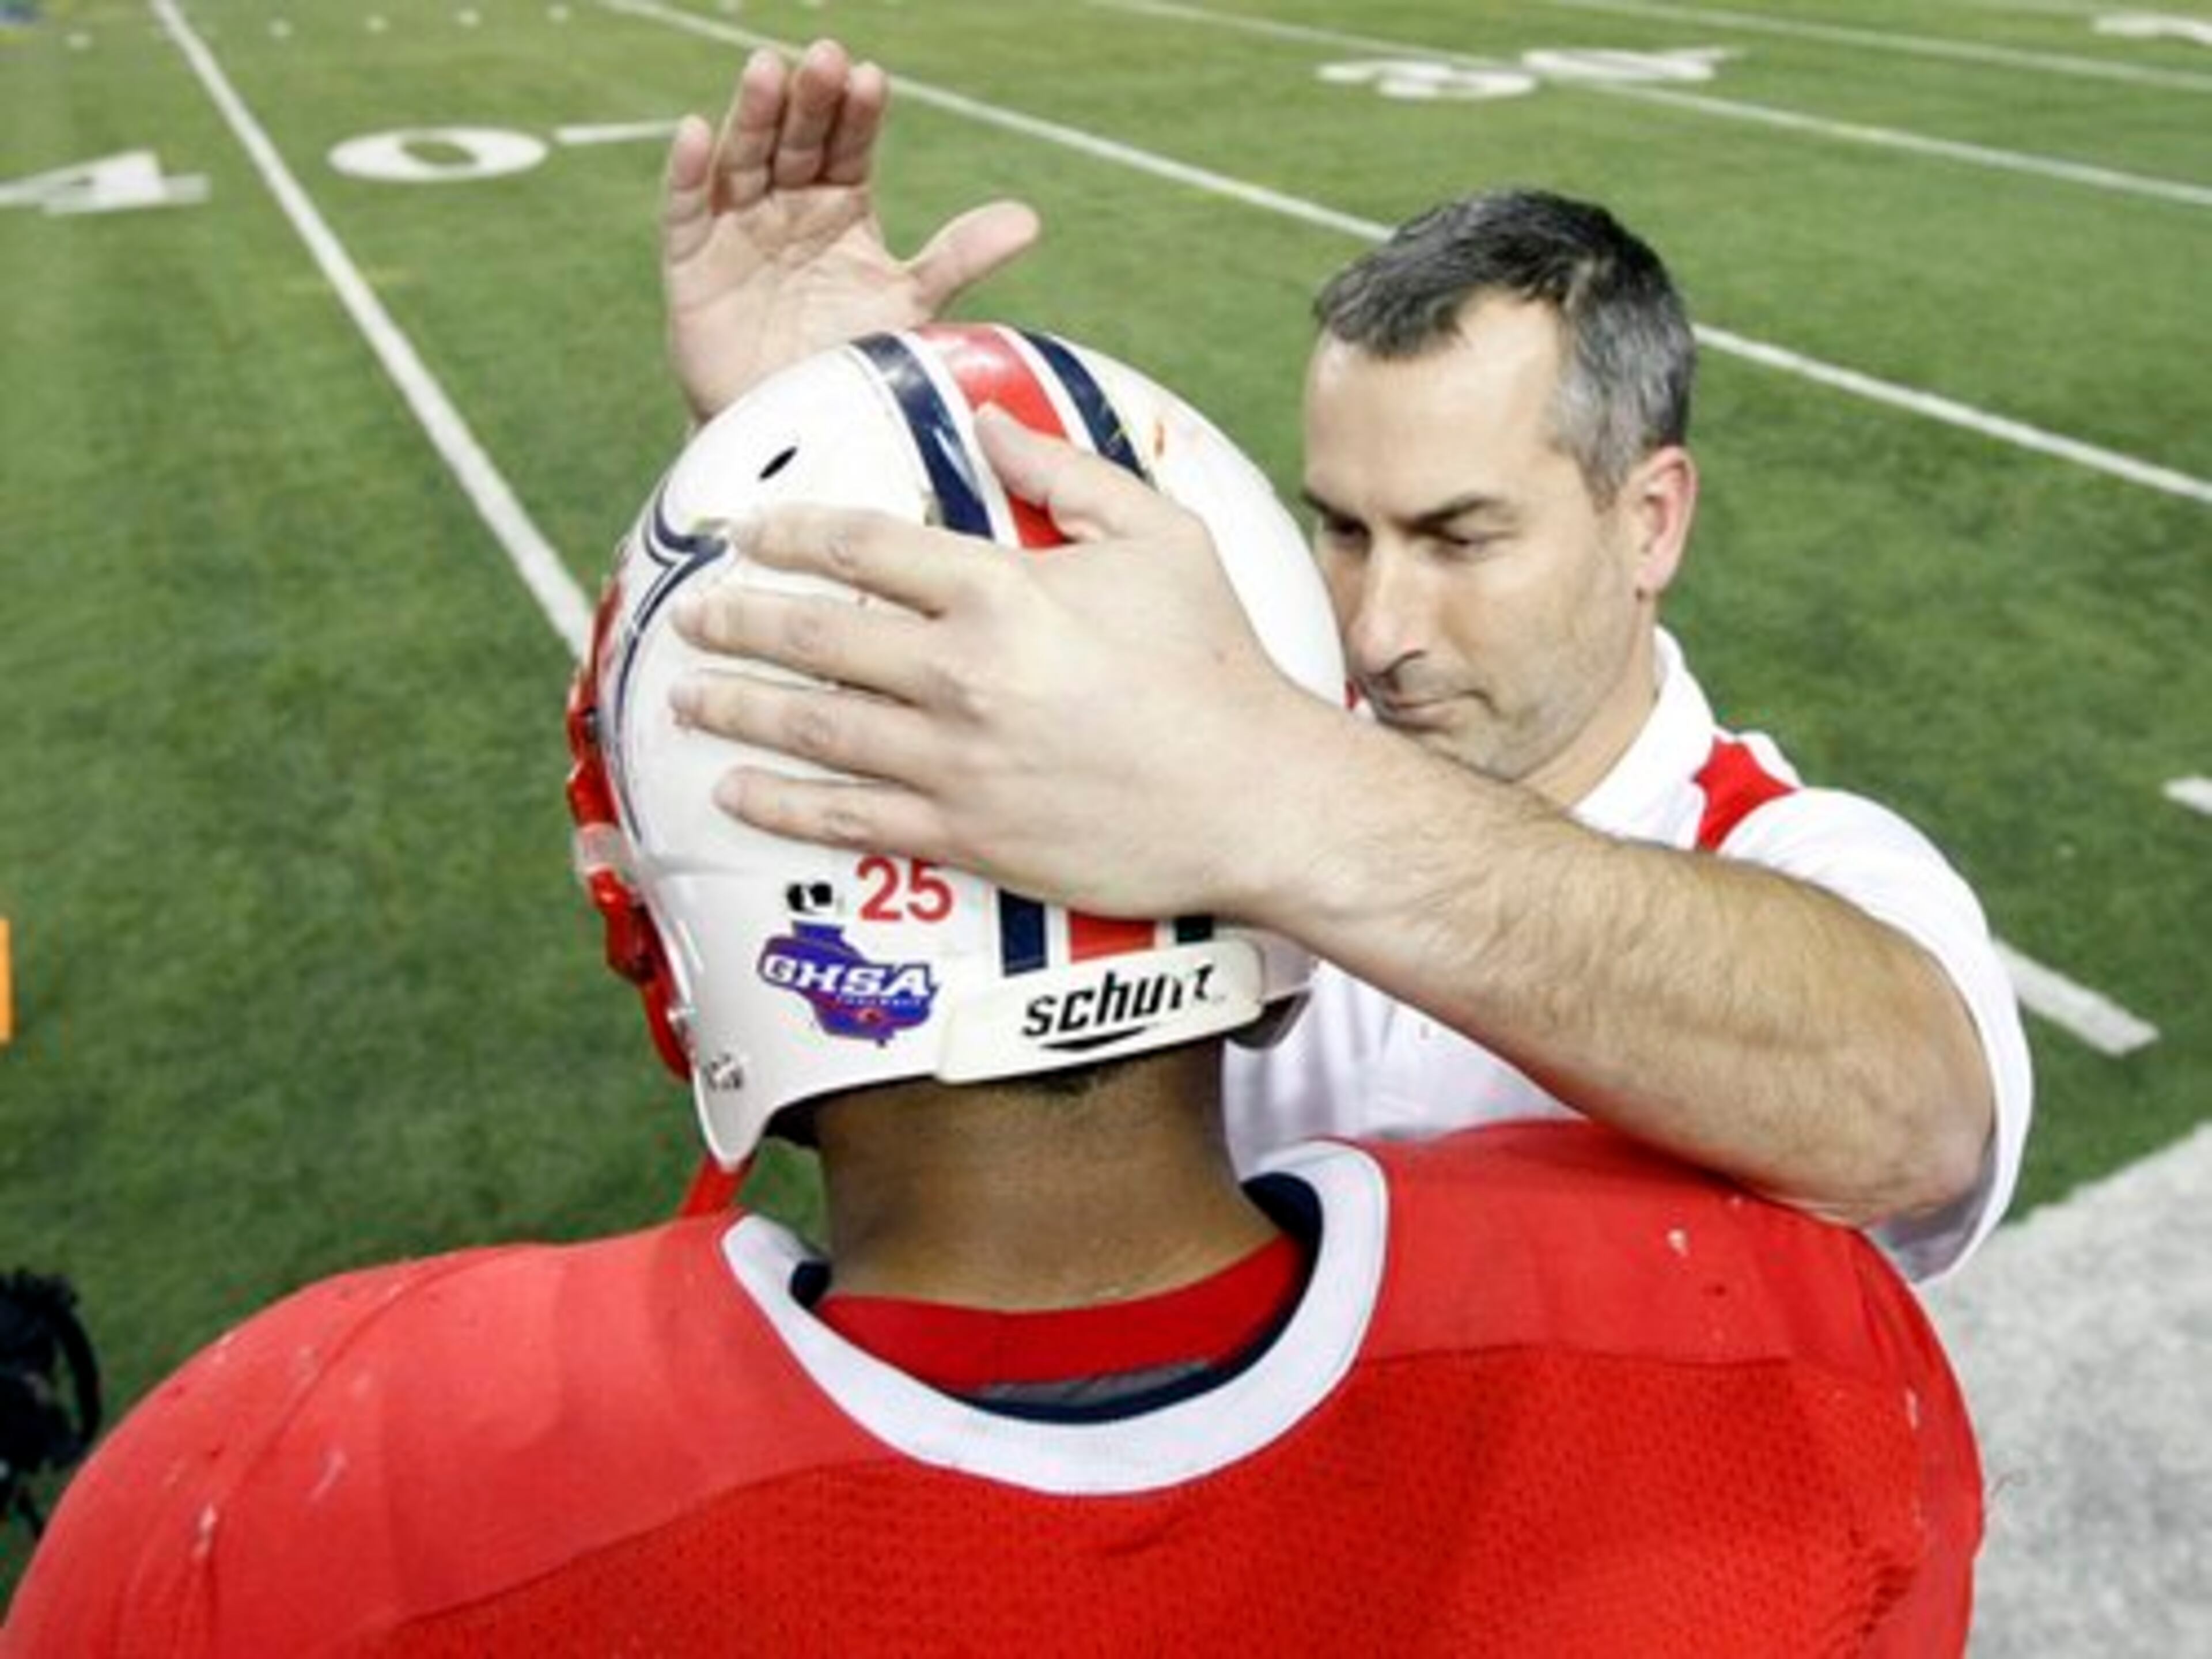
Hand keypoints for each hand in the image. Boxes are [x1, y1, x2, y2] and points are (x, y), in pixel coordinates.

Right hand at [663, 40, 1041, 423]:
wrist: (793, 430)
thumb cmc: (850, 361)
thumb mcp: (909, 305)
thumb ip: (959, 258)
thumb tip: (1029, 220)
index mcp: (841, 205)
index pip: (850, 145)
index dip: (858, 113)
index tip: (871, 79)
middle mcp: (788, 203)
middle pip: (798, 140)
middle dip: (810, 100)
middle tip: (825, 59)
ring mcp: (737, 226)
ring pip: (743, 159)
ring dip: (752, 114)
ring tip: (765, 71)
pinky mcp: (690, 260)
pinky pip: (684, 208)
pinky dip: (687, 171)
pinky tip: (694, 131)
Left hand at [668, 409, 1327, 917]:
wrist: (1256, 797)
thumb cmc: (1217, 664)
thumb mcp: (1163, 539)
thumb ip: (1068, 475)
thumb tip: (992, 422)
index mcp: (1002, 590)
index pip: (862, 548)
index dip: (791, 535)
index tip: (749, 535)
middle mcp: (961, 673)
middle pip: (816, 637)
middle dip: (742, 624)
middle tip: (697, 619)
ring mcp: (955, 760)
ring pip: (814, 727)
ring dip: (739, 708)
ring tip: (691, 696)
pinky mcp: (965, 835)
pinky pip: (847, 818)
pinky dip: (782, 805)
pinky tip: (737, 791)